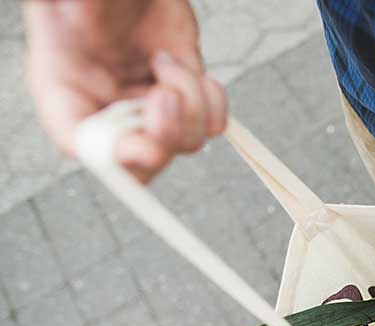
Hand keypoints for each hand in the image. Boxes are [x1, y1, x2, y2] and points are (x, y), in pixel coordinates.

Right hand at [24, 0, 226, 182]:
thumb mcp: (73, 4)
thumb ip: (74, 16)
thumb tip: (79, 12)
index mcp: (66, 95)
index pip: (87, 148)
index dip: (117, 158)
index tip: (145, 146)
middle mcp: (109, 113)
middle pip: (146, 163)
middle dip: (165, 134)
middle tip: (164, 95)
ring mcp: (151, 110)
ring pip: (187, 142)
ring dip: (190, 104)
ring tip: (166, 63)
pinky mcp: (185, 97)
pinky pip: (211, 122)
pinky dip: (211, 99)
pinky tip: (185, 67)